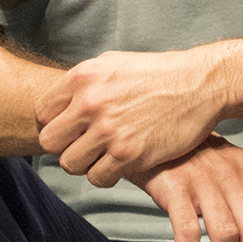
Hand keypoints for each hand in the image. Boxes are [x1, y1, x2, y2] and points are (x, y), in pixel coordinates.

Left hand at [34, 47, 223, 185]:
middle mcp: (90, 103)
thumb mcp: (112, 64)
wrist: (200, 84)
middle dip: (64, 147)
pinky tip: (119, 164)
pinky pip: (97, 178)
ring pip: (70, 164)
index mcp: (82, 78)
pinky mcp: (129, 153)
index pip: (42, 113)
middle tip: (83, 146)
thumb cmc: (157, 74)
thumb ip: (83, 83)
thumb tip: (59, 101)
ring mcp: (109, 130)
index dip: (54, 124)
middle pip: (49, 142)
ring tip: (102, 156)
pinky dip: (105, 175)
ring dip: (84, 164)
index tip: (70, 129)